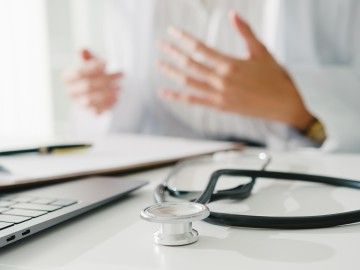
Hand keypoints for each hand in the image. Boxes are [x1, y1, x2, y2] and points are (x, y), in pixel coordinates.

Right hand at [64, 49, 122, 113]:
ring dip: (108, 92)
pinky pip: (98, 110)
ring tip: (120, 87)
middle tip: (121, 75)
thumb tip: (82, 50)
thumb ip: (88, 57)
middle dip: (106, 79)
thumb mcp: (92, 62)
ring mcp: (80, 103)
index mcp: (67, 78)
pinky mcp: (91, 112)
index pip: (78, 72)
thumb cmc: (95, 73)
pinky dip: (109, 104)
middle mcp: (71, 92)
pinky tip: (117, 97)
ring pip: (91, 99)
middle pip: (87, 86)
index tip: (106, 62)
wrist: (100, 91)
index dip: (92, 67)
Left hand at [157, 11, 313, 130]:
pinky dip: (178, 97)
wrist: (284, 106)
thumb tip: (233, 13)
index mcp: (230, 64)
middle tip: (160, 45)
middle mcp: (221, 80)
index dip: (184, 39)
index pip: (200, 49)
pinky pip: (194, 101)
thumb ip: (246, 32)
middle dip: (173, 53)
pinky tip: (165, 93)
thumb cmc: (276, 77)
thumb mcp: (262, 51)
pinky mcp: (220, 107)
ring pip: (189, 82)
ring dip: (172, 73)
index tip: (172, 32)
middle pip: (190, 64)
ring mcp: (219, 95)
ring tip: (159, 64)